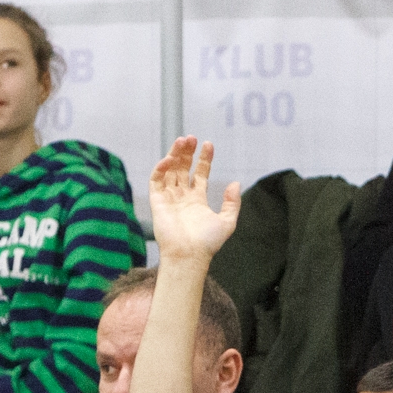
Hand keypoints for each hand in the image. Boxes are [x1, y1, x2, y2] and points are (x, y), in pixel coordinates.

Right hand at [148, 137, 241, 264]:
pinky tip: (170, 159)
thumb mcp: (227, 221)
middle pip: (182, 168)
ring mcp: (169, 199)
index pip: (199, 174)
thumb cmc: (207, 243)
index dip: (203, 159)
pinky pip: (156, 181)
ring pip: (169, 171)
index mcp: (197, 200)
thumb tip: (236, 183)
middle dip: (187, 152)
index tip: (209, 144)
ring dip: (174, 154)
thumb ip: (232, 202)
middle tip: (192, 138)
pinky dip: (161, 168)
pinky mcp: (157, 202)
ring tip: (182, 140)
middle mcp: (182, 198)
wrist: (189, 255)